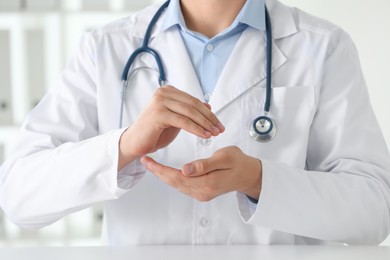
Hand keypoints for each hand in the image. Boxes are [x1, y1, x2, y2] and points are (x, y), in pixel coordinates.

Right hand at [118, 86, 224, 169]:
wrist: (135, 143)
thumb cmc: (154, 133)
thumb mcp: (176, 120)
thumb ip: (189, 112)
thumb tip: (208, 106)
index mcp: (168, 91)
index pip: (194, 100)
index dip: (208, 113)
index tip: (219, 124)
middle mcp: (163, 92)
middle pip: (194, 104)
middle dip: (210, 118)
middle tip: (220, 129)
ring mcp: (160, 101)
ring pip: (190, 112)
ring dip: (205, 124)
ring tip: (214, 133)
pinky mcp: (159, 113)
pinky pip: (183, 121)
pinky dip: (196, 129)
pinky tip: (204, 135)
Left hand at [140, 146, 261, 201]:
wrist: (249, 175)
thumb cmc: (239, 163)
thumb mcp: (224, 158)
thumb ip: (204, 164)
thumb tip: (185, 170)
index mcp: (207, 183)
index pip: (177, 177)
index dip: (161, 169)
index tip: (148, 161)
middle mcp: (202, 192)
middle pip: (174, 182)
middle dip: (158, 172)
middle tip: (145, 161)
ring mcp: (202, 194)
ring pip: (177, 184)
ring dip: (163, 175)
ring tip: (152, 164)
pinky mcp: (202, 192)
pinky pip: (183, 185)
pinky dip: (172, 178)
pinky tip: (166, 171)